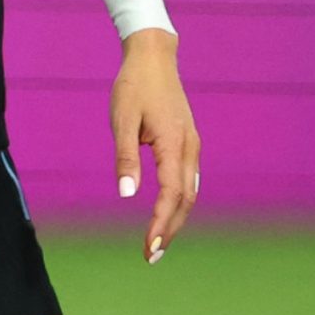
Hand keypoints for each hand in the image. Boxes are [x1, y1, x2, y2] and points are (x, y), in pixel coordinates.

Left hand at [110, 29, 200, 262]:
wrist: (154, 58)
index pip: (171, 196)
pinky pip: (188, 180)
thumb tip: (127, 195)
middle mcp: (189, 149)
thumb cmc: (133, 87)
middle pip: (185, 201)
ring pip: (190, 192)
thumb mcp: (122, 120)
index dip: (161, 224)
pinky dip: (180, 202)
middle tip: (151, 256)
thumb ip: (125, 157)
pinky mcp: (188, 143)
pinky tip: (169, 213)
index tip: (149, 248)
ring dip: (176, 219)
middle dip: (170, 230)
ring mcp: (192, 146)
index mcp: (173, 145)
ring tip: (158, 242)